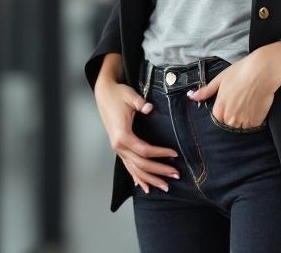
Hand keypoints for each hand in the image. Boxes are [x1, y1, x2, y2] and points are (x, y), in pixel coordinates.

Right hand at [94, 78, 180, 193]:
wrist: (104, 94)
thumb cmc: (117, 95)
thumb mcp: (130, 96)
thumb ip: (140, 103)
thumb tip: (150, 108)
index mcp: (122, 135)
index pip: (145, 150)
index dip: (161, 153)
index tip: (175, 154)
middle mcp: (119, 146)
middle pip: (141, 164)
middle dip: (159, 171)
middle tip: (176, 175)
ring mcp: (118, 149)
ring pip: (134, 170)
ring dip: (150, 179)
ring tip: (165, 186)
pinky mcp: (119, 148)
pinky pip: (128, 167)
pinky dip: (136, 177)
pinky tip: (143, 186)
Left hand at [186, 51, 280, 128]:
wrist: (263, 71)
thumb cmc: (240, 72)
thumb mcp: (220, 79)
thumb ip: (206, 91)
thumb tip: (191, 96)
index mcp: (219, 108)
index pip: (217, 118)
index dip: (223, 110)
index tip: (229, 102)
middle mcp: (230, 117)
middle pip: (228, 123)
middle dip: (232, 115)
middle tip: (240, 100)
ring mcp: (244, 120)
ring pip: (240, 125)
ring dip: (243, 118)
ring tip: (248, 102)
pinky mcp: (256, 121)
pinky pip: (252, 125)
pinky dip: (253, 118)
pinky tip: (255, 105)